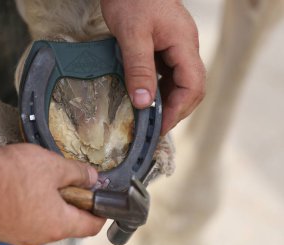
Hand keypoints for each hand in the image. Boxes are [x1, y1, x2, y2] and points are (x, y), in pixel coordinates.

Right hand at [0, 40, 103, 244]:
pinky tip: (20, 188)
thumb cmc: (12, 172)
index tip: (103, 203)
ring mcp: (15, 235)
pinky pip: (22, 220)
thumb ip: (79, 174)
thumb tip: (93, 178)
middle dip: (72, 204)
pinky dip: (28, 207)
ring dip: (49, 205)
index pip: (90, 226)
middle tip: (70, 184)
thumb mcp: (55, 167)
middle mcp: (37, 236)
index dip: (100, 213)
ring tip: (42, 182)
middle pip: (66, 224)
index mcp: (57, 224)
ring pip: (43, 222)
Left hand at [100, 0, 205, 134]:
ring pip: (179, 83)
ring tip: (149, 119)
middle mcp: (185, 48)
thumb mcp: (132, 35)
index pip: (193, 86)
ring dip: (167, 102)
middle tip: (154, 128)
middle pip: (190, 88)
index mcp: (184, 44)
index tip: (159, 127)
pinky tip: (146, 97)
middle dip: (174, 110)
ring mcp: (176, 47)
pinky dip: (159, 90)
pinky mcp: (165, 47)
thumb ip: (139, 68)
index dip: (177, 110)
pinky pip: (167, 74)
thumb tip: (144, 103)